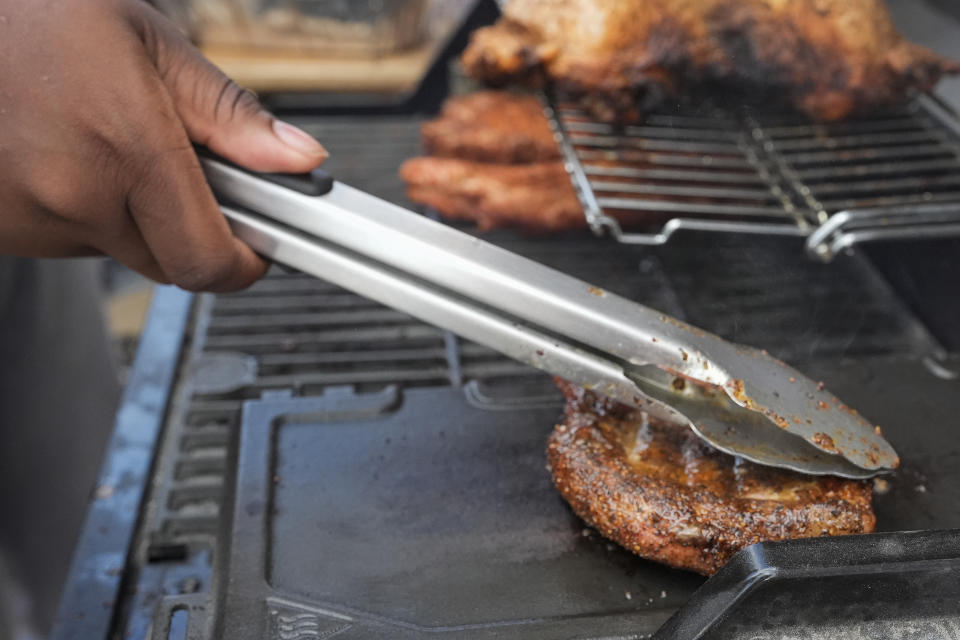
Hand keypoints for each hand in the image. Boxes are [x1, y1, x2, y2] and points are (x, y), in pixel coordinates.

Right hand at [0, 0, 327, 290]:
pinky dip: (82, 212)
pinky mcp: (0, 228)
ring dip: (132, 216)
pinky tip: (65, 157)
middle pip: (172, 263)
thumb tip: (299, 160)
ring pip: (120, 252)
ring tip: (103, 144)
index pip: (208, 259)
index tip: (256, 250)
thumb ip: (230, 113)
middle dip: (192, 231)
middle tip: (177, 173)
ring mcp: (29, 218)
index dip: (243, 264)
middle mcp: (75, 195)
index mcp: (128, 146)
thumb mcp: (148, 41)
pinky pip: (68, 241)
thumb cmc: (37, 14)